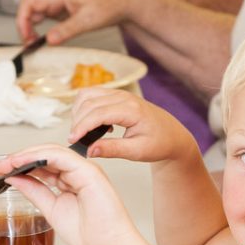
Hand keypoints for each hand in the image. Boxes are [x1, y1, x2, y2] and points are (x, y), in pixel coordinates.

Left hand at [0, 144, 143, 244]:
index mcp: (71, 180)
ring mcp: (85, 170)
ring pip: (52, 151)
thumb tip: (15, 179)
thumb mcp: (52, 210)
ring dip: (26, 155)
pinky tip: (23, 161)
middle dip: (19, 158)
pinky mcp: (90, 172)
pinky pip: (62, 156)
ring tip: (6, 164)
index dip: (21, 164)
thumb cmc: (91, 236)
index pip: (43, 164)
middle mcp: (78, 172)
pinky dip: (40, 156)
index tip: (0, 171)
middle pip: (46, 154)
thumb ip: (36, 192)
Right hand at [16, 0, 131, 44]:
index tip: (25, 37)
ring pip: (35, 12)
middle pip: (29, 7)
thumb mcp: (87, 21)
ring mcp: (57, 0)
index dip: (22, 19)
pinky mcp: (61, 8)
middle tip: (30, 44)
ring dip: (31, 27)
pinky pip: (44, 16)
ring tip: (35, 43)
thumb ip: (67, 30)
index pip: (29, 1)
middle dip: (25, 25)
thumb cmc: (107, 5)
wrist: (121, 1)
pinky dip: (41, 28)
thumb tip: (49, 40)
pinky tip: (45, 39)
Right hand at [69, 88, 199, 164]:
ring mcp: (119, 93)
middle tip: (77, 141)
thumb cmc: (158, 143)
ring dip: (78, 112)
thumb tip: (89, 150)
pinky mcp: (115, 95)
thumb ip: (112, 149)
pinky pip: (91, 95)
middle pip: (88, 102)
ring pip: (87, 95)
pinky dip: (84, 107)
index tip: (72, 140)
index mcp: (131, 110)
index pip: (97, 114)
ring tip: (84, 132)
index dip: (81, 127)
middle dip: (77, 122)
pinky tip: (93, 124)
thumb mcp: (137, 151)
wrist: (171, 134)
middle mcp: (124, 97)